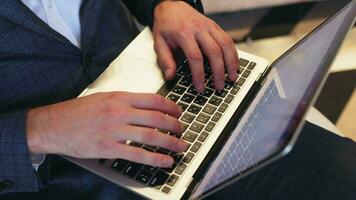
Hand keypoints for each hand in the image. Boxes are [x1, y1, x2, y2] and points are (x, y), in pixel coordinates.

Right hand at [26, 92, 188, 166]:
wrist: (54, 125)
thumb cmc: (78, 111)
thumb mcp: (104, 98)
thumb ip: (125, 102)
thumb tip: (147, 107)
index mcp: (120, 98)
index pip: (154, 100)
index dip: (171, 107)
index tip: (179, 112)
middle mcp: (119, 112)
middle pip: (157, 118)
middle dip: (175, 125)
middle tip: (183, 130)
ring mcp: (114, 130)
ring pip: (150, 136)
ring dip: (170, 142)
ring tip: (180, 146)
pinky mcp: (108, 148)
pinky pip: (137, 154)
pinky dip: (154, 158)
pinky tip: (165, 161)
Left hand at [152, 1, 238, 92]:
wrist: (171, 6)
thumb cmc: (166, 25)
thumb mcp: (159, 42)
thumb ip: (165, 60)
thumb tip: (170, 76)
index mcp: (183, 34)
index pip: (195, 57)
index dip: (199, 74)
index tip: (200, 87)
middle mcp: (199, 29)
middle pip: (214, 52)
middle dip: (219, 72)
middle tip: (219, 86)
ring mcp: (209, 27)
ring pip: (225, 45)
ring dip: (231, 63)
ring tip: (232, 77)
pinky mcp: (215, 26)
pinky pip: (228, 40)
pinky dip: (234, 53)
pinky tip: (235, 65)